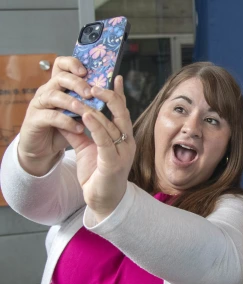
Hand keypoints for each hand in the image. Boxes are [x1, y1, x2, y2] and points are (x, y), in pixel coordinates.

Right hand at [18, 56, 92, 175]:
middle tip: (91, 93)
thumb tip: (113, 92)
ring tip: (85, 110)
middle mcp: (47, 91)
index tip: (86, 71)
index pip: (61, 65)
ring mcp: (39, 104)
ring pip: (53, 95)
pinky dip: (66, 121)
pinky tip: (79, 128)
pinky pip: (50, 116)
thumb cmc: (64, 127)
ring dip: (71, 102)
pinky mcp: (35, 120)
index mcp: (58, 86)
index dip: (72, 63)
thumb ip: (90, 101)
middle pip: (60, 78)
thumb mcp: (79, 112)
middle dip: (77, 83)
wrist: (44, 147)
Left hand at [66, 76, 134, 222]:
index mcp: (124, 138)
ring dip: (96, 109)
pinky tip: (87, 115)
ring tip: (85, 96)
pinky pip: (104, 141)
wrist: (104, 201)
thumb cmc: (99, 175)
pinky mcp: (114, 163)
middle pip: (121, 114)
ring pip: (111, 125)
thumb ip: (80, 132)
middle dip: (109, 96)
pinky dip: (96, 127)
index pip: (123, 112)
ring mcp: (123, 153)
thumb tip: (68, 114)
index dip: (119, 94)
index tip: (114, 76)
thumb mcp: (88, 148)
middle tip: (95, 84)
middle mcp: (127, 143)